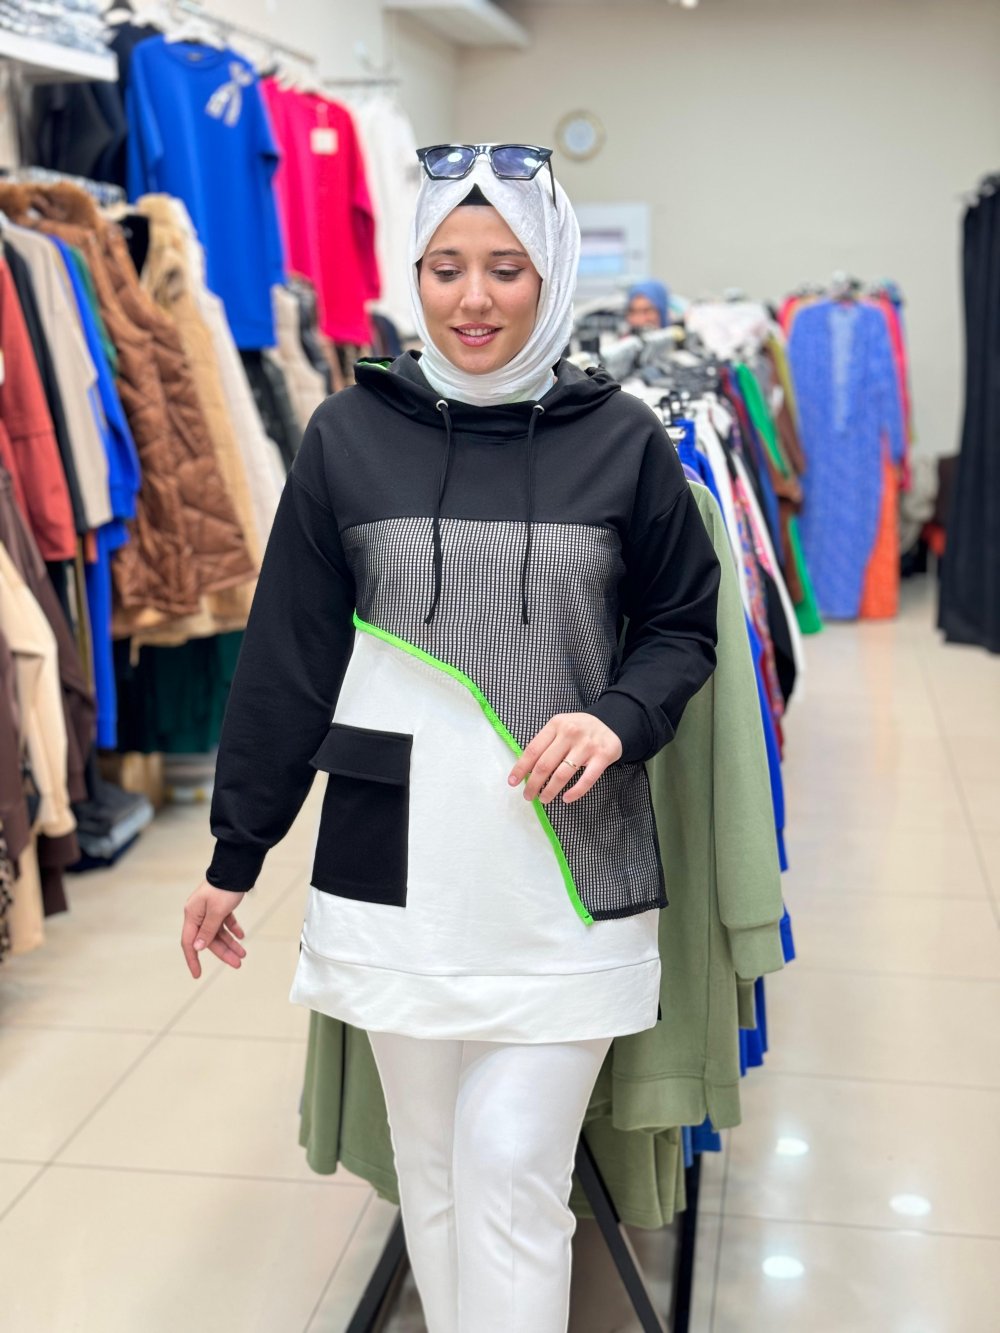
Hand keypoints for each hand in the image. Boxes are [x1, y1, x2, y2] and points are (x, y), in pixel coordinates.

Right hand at [181, 882, 246, 978]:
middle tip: (237, 964)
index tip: (197, 974)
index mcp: (192, 914)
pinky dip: (233, 929)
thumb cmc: (225, 888)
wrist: (236, 867)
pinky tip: (241, 936)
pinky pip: (225, 922)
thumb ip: (208, 931)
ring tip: (243, 953)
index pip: (190, 943)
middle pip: (208, 939)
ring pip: (218, 932)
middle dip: (223, 952)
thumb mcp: (217, 912)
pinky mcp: (220, 905)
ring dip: (231, 943)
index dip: (193, 959)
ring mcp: (209, 909)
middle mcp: (198, 913)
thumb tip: (198, 947)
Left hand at [508, 712, 622, 806]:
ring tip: (544, 799)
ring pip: (563, 774)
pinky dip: (575, 792)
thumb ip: (546, 743)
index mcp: (555, 725)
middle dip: (533, 784)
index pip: (533, 750)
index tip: (513, 782)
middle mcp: (570, 733)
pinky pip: (586, 779)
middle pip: (545, 764)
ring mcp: (587, 745)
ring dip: (550, 790)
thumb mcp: (561, 727)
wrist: (613, 722)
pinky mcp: (603, 756)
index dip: (520, 768)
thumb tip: (526, 769)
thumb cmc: (580, 729)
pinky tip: (566, 798)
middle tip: (528, 796)